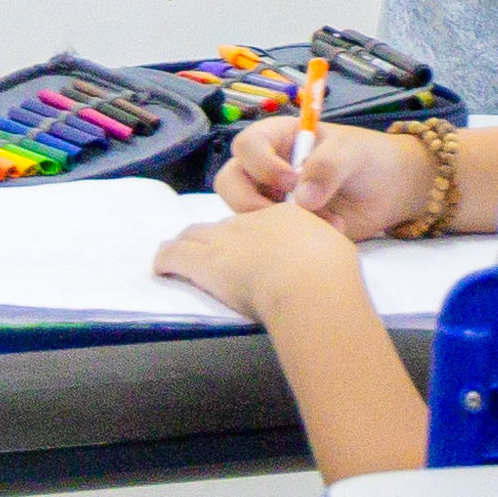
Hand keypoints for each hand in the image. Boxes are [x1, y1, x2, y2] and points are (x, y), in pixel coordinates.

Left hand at [155, 191, 360, 318]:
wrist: (310, 282)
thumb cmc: (330, 267)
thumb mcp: (337, 246)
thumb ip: (327, 245)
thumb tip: (326, 255)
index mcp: (284, 215)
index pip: (260, 215)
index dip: (254, 225)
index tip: (257, 242)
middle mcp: (251, 222)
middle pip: (223, 223)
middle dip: (217, 231)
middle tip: (214, 248)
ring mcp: (225, 239)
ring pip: (195, 232)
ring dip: (187, 241)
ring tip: (180, 252)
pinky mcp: (205, 261)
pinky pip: (175, 253)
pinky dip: (165, 258)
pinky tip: (160, 266)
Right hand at [217, 120, 436, 239]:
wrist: (391, 191)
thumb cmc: (369, 157)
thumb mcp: (352, 151)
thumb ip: (327, 166)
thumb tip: (301, 199)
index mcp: (279, 139)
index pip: (246, 145)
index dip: (260, 163)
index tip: (290, 180)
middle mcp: (267, 169)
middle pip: (230, 182)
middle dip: (250, 201)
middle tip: (288, 211)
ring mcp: (273, 200)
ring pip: (243, 214)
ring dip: (275, 223)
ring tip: (319, 221)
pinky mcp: (283, 227)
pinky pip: (268, 237)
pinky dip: (292, 240)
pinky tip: (327, 231)